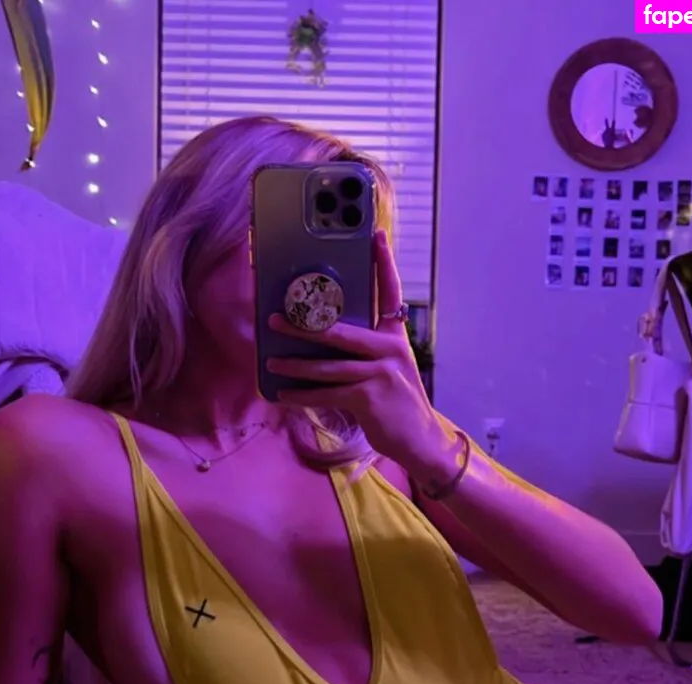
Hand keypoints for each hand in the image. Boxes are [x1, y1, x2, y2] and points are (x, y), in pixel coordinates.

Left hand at [266, 230, 452, 470]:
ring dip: (295, 366)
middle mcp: (390, 349)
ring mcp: (381, 373)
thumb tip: (322, 339)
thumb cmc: (397, 402)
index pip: (390, 292)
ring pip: (328, 367)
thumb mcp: (389, 367)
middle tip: (275, 319)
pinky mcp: (370, 398)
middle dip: (303, 325)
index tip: (375, 235)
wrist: (419, 439)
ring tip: (272, 363)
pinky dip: (303, 396)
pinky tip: (284, 394)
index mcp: (395, 336)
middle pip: (339, 330)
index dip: (383, 263)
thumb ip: (366, 350)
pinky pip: (328, 395)